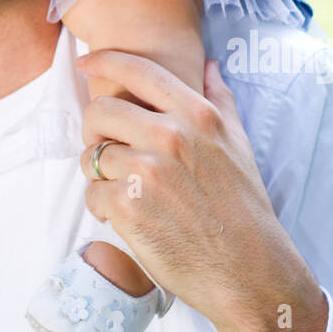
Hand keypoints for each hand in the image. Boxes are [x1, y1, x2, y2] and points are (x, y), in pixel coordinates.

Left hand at [78, 51, 324, 331]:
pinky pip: (92, 193)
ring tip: (120, 189)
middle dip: (94, 129)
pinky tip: (121, 215)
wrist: (248, 271)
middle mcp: (171, 136)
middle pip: (99, 110)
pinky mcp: (129, 207)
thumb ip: (220, 100)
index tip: (84, 63)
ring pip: (92, 155)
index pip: (137, 70)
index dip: (102, 61)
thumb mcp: (238, 144)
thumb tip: (209, 66)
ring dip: (97, 172)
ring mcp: (148, 171)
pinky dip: (100, 206)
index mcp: (196, 115)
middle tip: (104, 148)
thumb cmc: (243, 208)